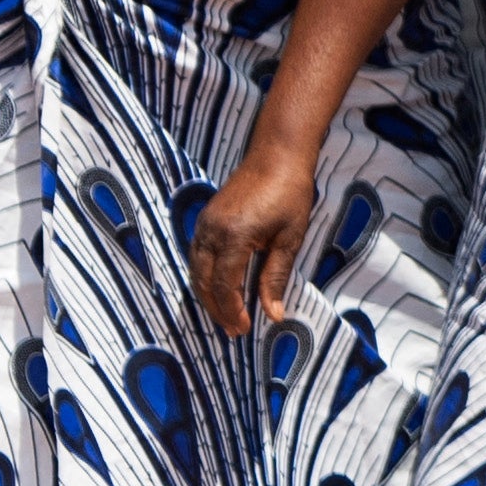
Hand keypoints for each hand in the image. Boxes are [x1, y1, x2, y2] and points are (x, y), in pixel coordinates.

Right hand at [190, 143, 319, 338]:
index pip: (224, 285)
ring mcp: (204, 224)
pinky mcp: (205, 219)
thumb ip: (276, 276)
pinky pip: (197, 255)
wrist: (276, 155)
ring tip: (227, 315)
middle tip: (234, 330)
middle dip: (217, 308)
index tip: (244, 328)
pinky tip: (219, 287)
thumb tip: (273, 314)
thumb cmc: (290, 193)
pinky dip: (204, 276)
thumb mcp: (290, 238)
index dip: (232, 311)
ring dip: (208, 294)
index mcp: (233, 237)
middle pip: (203, 281)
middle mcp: (211, 232)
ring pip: (195, 270)